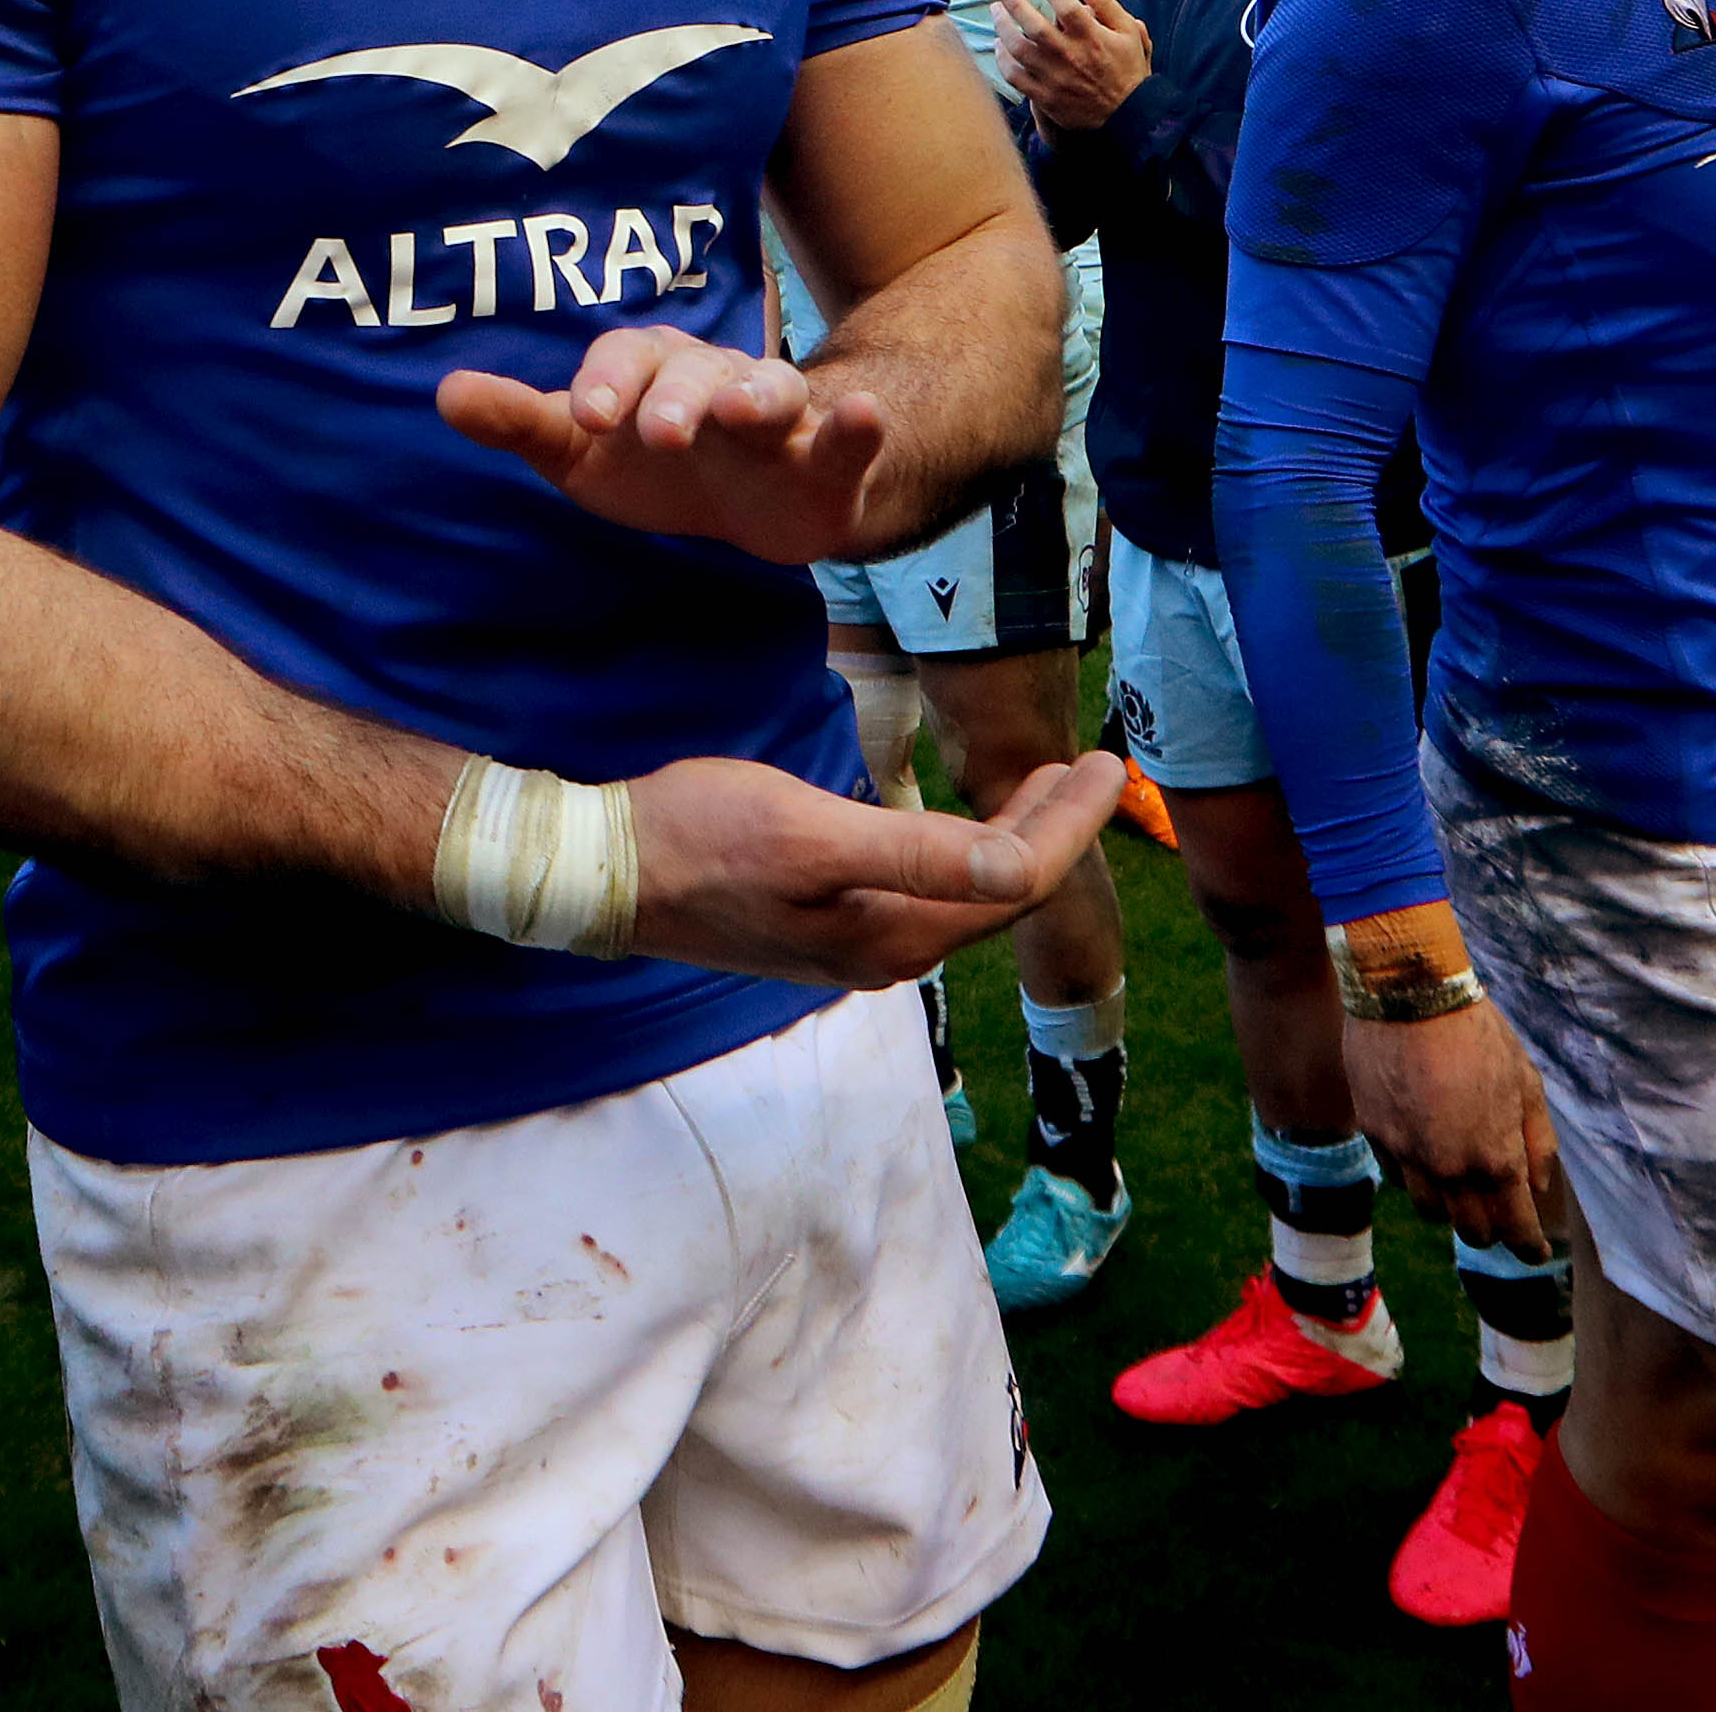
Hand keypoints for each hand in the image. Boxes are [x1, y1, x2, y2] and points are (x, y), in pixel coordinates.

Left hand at [437, 325, 885, 566]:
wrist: (755, 504)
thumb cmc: (654, 465)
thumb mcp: (581, 450)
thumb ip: (520, 423)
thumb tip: (444, 393)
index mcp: (652, 370)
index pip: (624, 361)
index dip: (606, 384)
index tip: (586, 418)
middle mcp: (714, 379)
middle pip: (695, 373)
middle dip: (675, 398)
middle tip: (657, 433)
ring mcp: (777, 415)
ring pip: (771, 390)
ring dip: (760, 395)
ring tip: (746, 411)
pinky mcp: (827, 459)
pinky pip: (843, 435)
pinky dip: (855, 423)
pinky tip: (862, 414)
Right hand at [625, 746, 1127, 987]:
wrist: (605, 872)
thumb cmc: (702, 839)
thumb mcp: (811, 836)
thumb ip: (917, 856)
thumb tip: (1016, 871)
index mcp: (894, 934)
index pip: (1016, 882)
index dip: (1070, 824)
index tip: (1110, 764)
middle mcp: (886, 951)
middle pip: (997, 892)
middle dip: (1054, 829)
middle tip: (1094, 766)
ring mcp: (855, 942)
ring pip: (964, 893)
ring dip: (1011, 837)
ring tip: (1047, 785)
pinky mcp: (827, 922)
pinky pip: (925, 891)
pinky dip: (962, 849)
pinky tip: (960, 821)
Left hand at [989, 0, 1152, 132]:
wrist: (1128, 115)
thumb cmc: (1128, 68)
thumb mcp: (1129, 31)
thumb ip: (1105, 2)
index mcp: (1091, 38)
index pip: (1065, 5)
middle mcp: (1070, 56)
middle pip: (1033, 24)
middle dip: (1012, 1)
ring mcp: (1054, 78)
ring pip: (1018, 48)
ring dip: (1002, 26)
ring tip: (996, 11)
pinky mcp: (1045, 97)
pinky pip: (1014, 76)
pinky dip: (1002, 59)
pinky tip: (999, 45)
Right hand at [1344, 996, 1563, 1254]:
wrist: (1408, 996)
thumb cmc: (1477, 1033)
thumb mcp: (1526, 1081)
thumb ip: (1537, 1141)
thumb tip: (1538, 1186)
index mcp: (1495, 1157)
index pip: (1515, 1227)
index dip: (1529, 1247)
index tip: (1536, 1252)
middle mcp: (1450, 1168)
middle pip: (1472, 1230)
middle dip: (1492, 1231)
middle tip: (1501, 1217)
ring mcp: (1408, 1156)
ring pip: (1430, 1213)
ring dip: (1450, 1209)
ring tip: (1460, 1188)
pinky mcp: (1376, 1137)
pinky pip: (1398, 1179)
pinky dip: (1416, 1179)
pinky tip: (1425, 1156)